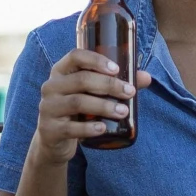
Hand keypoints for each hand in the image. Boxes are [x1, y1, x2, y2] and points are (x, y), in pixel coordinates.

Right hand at [31, 49, 151, 166]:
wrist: (53, 139)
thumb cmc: (77, 109)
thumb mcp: (90, 93)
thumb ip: (115, 83)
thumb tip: (147, 77)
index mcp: (61, 71)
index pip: (75, 56)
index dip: (96, 60)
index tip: (116, 69)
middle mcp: (51, 86)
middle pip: (81, 80)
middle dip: (109, 85)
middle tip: (129, 93)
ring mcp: (48, 108)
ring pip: (78, 102)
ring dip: (104, 106)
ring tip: (123, 111)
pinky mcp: (50, 130)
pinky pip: (70, 128)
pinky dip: (89, 128)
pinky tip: (103, 128)